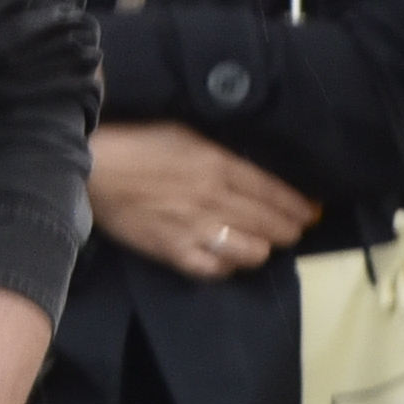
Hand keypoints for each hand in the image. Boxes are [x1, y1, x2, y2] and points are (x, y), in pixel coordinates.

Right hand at [86, 123, 319, 282]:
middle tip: (296, 230)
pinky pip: (214, 269)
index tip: (312, 211)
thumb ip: (220, 154)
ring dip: (262, 247)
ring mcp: (195, 229)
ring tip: (262, 243)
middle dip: (290, 229)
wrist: (91, 168)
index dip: (298, 205)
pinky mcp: (173, 252)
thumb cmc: (137, 142)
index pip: (274, 192)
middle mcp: (214, 200)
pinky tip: (228, 258)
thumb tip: (249, 169)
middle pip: (269, 223)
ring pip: (251, 251)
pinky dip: (228, 266)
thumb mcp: (186, 134)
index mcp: (219, 165)